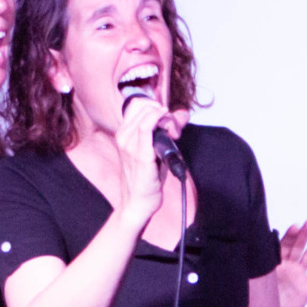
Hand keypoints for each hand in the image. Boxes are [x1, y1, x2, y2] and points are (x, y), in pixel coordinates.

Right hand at [111, 97, 179, 232]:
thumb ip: (167, 131)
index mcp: (124, 133)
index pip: (137, 104)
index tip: (168, 116)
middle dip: (164, 111)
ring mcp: (129, 144)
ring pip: (147, 114)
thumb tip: (183, 114)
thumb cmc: (146, 178)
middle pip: (143, 106)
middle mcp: (123, 136)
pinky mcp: (140, 154)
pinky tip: (171, 127)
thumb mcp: (155, 149)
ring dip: (167, 118)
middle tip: (174, 128)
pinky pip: (147, 128)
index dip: (155, 104)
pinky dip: (160, 121)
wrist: (137, 202)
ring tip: (174, 133)